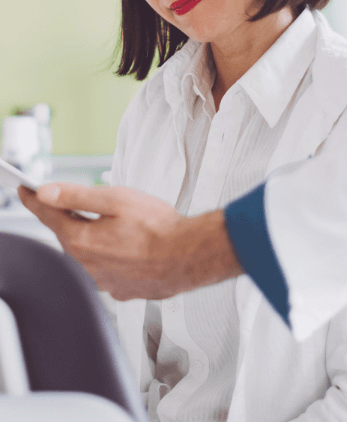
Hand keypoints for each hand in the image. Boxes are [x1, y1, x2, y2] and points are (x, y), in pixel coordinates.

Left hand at [19, 183, 241, 299]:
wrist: (189, 257)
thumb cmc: (159, 228)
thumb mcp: (116, 199)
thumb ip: (77, 196)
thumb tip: (46, 192)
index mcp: (83, 241)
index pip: (49, 217)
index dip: (34, 201)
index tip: (24, 191)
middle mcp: (89, 265)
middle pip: (67, 235)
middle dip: (64, 218)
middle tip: (62, 200)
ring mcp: (105, 280)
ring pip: (87, 254)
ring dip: (90, 237)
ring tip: (107, 222)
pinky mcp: (123, 289)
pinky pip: (106, 269)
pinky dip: (109, 254)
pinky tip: (126, 245)